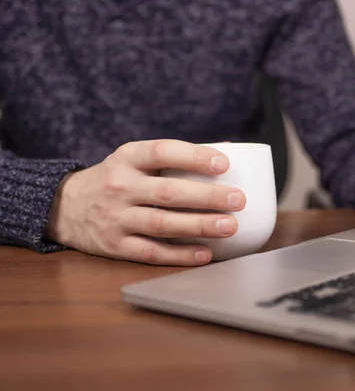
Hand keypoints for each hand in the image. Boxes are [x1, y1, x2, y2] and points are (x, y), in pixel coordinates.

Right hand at [46, 140, 245, 265]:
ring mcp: (115, 217)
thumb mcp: (132, 160)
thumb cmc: (115, 180)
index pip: (162, 151)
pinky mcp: (114, 245)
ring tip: (230, 226)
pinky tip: (205, 254)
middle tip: (238, 200)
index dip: (194, 156)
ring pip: (161, 223)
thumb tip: (228, 150)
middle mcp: (119, 186)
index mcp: (126, 158)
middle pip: (167, 192)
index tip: (224, 163)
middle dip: (206, 196)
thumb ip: (171, 158)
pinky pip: (150, 252)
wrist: (64, 206)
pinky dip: (179, 255)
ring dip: (199, 226)